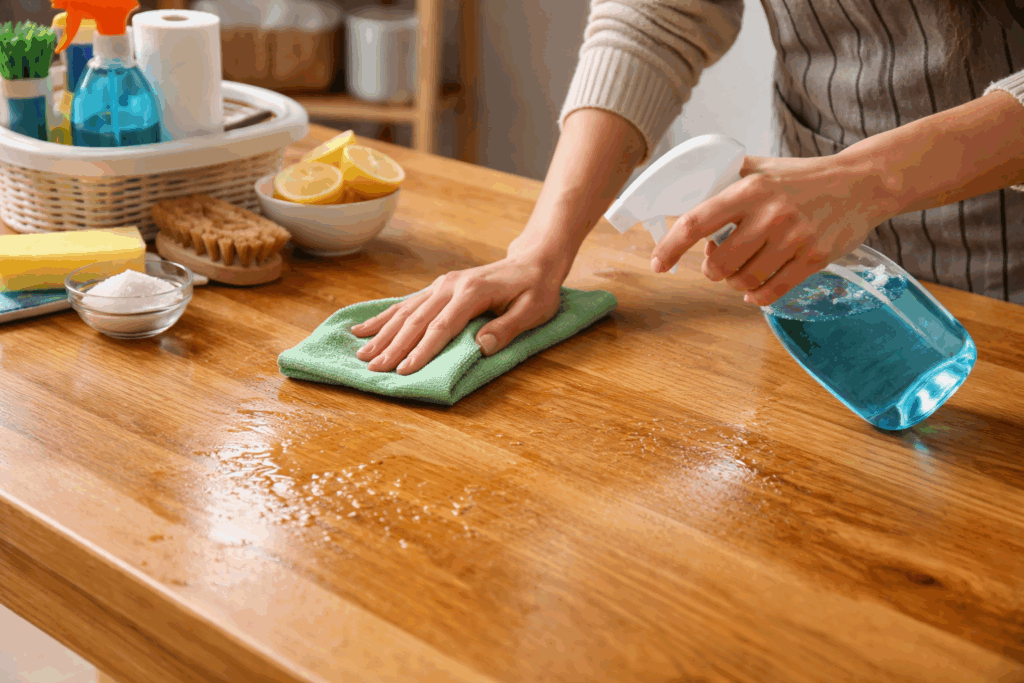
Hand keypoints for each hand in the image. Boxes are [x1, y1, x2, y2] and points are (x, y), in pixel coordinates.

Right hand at [351, 252, 565, 374]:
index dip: (422, 350)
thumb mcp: (533, 311)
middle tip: (373, 369)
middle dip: (393, 346)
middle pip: (417, 320)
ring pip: (406, 312)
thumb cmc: (536, 289)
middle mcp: (451, 285)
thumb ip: (507, 329)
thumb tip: (480, 347)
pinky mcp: (438, 287)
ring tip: (361, 354)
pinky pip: (407, 304)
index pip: (442, 327)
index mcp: (472, 292)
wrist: (532, 262)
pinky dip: (385, 317)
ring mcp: (442, 285)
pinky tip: (364, 328)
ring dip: (383, 333)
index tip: (404, 371)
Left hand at [650, 154, 899, 305]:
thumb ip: (726, 180)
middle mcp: (770, 214)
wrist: (862, 183)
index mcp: (749, 189)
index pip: (696, 223)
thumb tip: (682, 193)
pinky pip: (771, 292)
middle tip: (718, 262)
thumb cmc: (803, 178)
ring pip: (743, 282)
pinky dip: (756, 297)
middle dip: (711, 270)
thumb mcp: (762, 169)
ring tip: (742, 269)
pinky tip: (755, 289)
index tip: (658, 264)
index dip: (671, 248)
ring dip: (735, 283)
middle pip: (718, 263)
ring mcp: (794, 238)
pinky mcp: (814, 259)